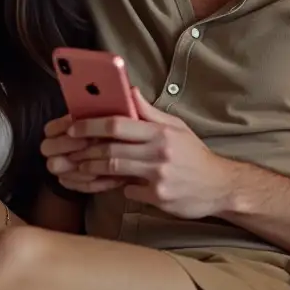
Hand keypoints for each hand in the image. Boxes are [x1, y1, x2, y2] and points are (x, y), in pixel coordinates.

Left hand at [47, 88, 230, 218]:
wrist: (220, 186)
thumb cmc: (194, 155)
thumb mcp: (176, 128)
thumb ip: (151, 112)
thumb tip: (130, 92)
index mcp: (161, 132)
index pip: (118, 124)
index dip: (91, 125)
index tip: (73, 127)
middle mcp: (159, 153)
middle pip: (111, 149)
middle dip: (85, 150)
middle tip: (68, 151)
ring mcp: (159, 177)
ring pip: (115, 170)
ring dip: (93, 169)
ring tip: (79, 167)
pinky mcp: (159, 197)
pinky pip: (129, 191)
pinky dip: (118, 187)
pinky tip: (109, 184)